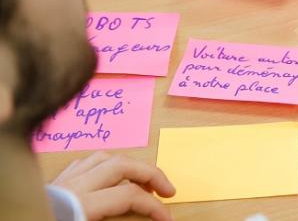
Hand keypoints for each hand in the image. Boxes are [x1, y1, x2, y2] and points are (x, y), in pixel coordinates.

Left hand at [51, 152, 175, 220]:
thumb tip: (147, 218)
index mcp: (81, 204)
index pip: (129, 195)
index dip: (154, 207)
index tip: (168, 218)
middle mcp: (72, 187)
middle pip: (121, 165)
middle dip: (150, 174)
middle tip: (166, 190)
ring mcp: (62, 182)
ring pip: (103, 158)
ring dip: (129, 166)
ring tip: (141, 182)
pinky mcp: (53, 184)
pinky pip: (83, 164)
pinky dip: (104, 166)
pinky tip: (109, 178)